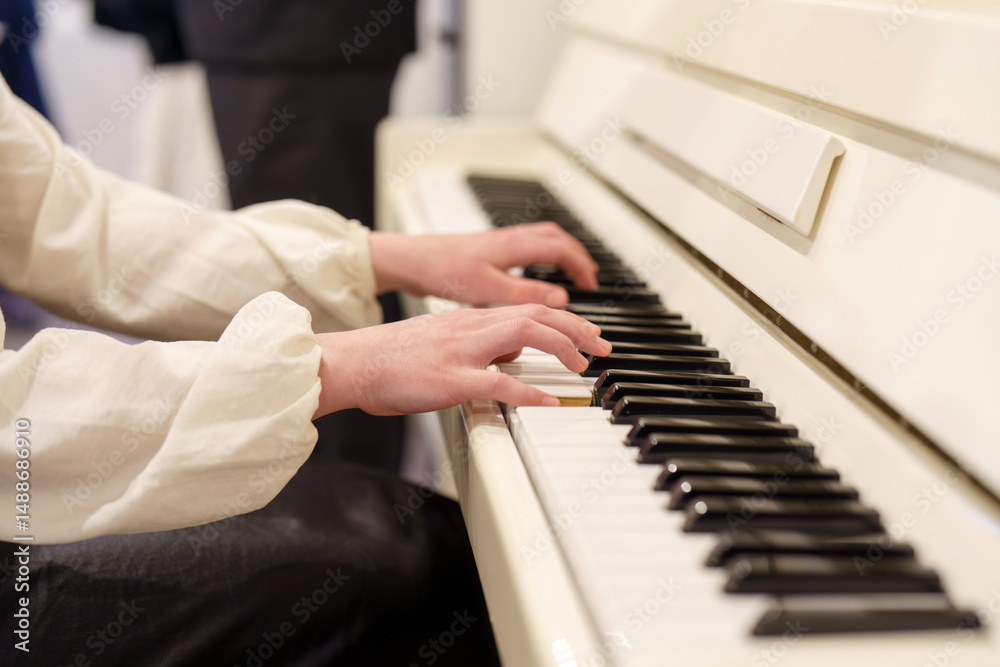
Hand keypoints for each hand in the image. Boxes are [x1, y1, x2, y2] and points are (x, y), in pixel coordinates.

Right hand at [313, 304, 611, 416]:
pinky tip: (549, 402)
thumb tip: (511, 354)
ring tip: (583, 366)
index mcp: (470, 319)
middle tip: (602, 347)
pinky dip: (529, 392)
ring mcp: (462, 351)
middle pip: (536, 315)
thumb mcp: (442, 340)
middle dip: (577, 328)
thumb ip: (478, 344)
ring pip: (525, 335)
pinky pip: (498, 383)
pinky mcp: (450, 379)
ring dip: (562, 348)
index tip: (588, 334)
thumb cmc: (391, 357)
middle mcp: (470, 327)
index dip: (565, 319)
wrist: (353, 362)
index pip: (528, 309)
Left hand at [369, 222, 598, 306]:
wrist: (411, 260)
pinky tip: (533, 274)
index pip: (562, 249)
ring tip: (571, 274)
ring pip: (542, 239)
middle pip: (557, 239)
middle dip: (578, 257)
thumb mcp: (487, 289)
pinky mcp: (488, 250)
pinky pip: (526, 246)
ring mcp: (499, 242)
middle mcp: (510, 239)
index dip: (582, 267)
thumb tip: (560, 299)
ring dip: (561, 253)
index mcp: (514, 246)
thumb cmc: (442, 270)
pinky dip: (541, 257)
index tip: (591, 286)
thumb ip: (526, 294)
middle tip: (589, 279)